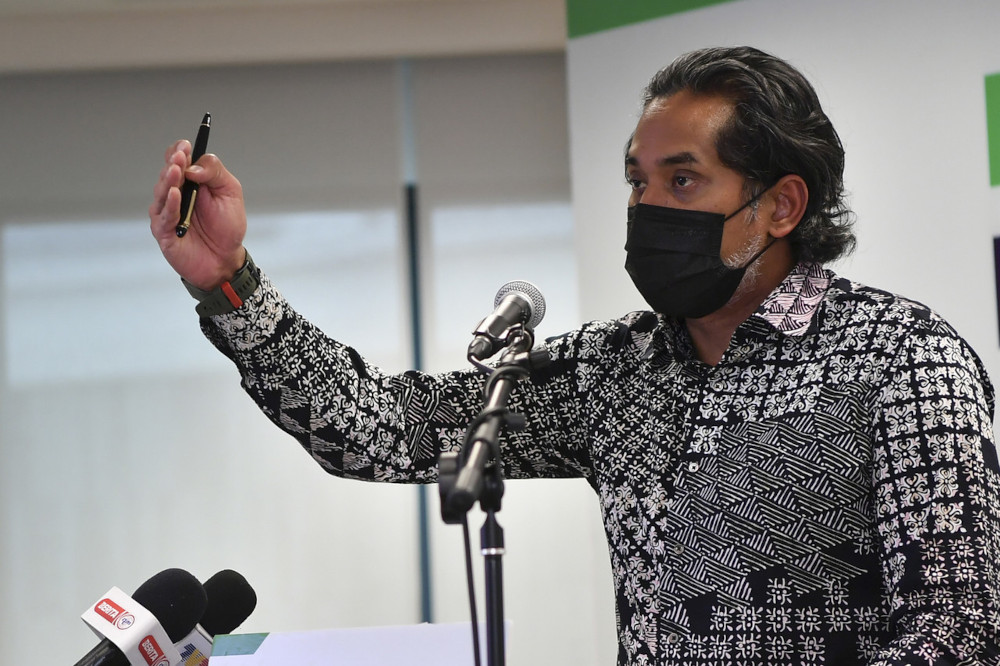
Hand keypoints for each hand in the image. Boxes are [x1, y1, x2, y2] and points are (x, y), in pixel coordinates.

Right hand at [149, 140, 247, 289]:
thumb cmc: (227, 226)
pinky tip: (175, 194)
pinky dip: (169, 205)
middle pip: (168, 173)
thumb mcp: (230, 193)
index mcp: (190, 181)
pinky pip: (164, 215)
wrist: (226, 259)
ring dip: (169, 180)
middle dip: (174, 163)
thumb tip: (195, 165)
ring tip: (176, 170)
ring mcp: (167, 212)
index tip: (186, 145)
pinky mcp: (163, 230)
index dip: (180, 151)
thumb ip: (215, 173)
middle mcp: (175, 194)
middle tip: (180, 156)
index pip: (178, 160)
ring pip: (162, 192)